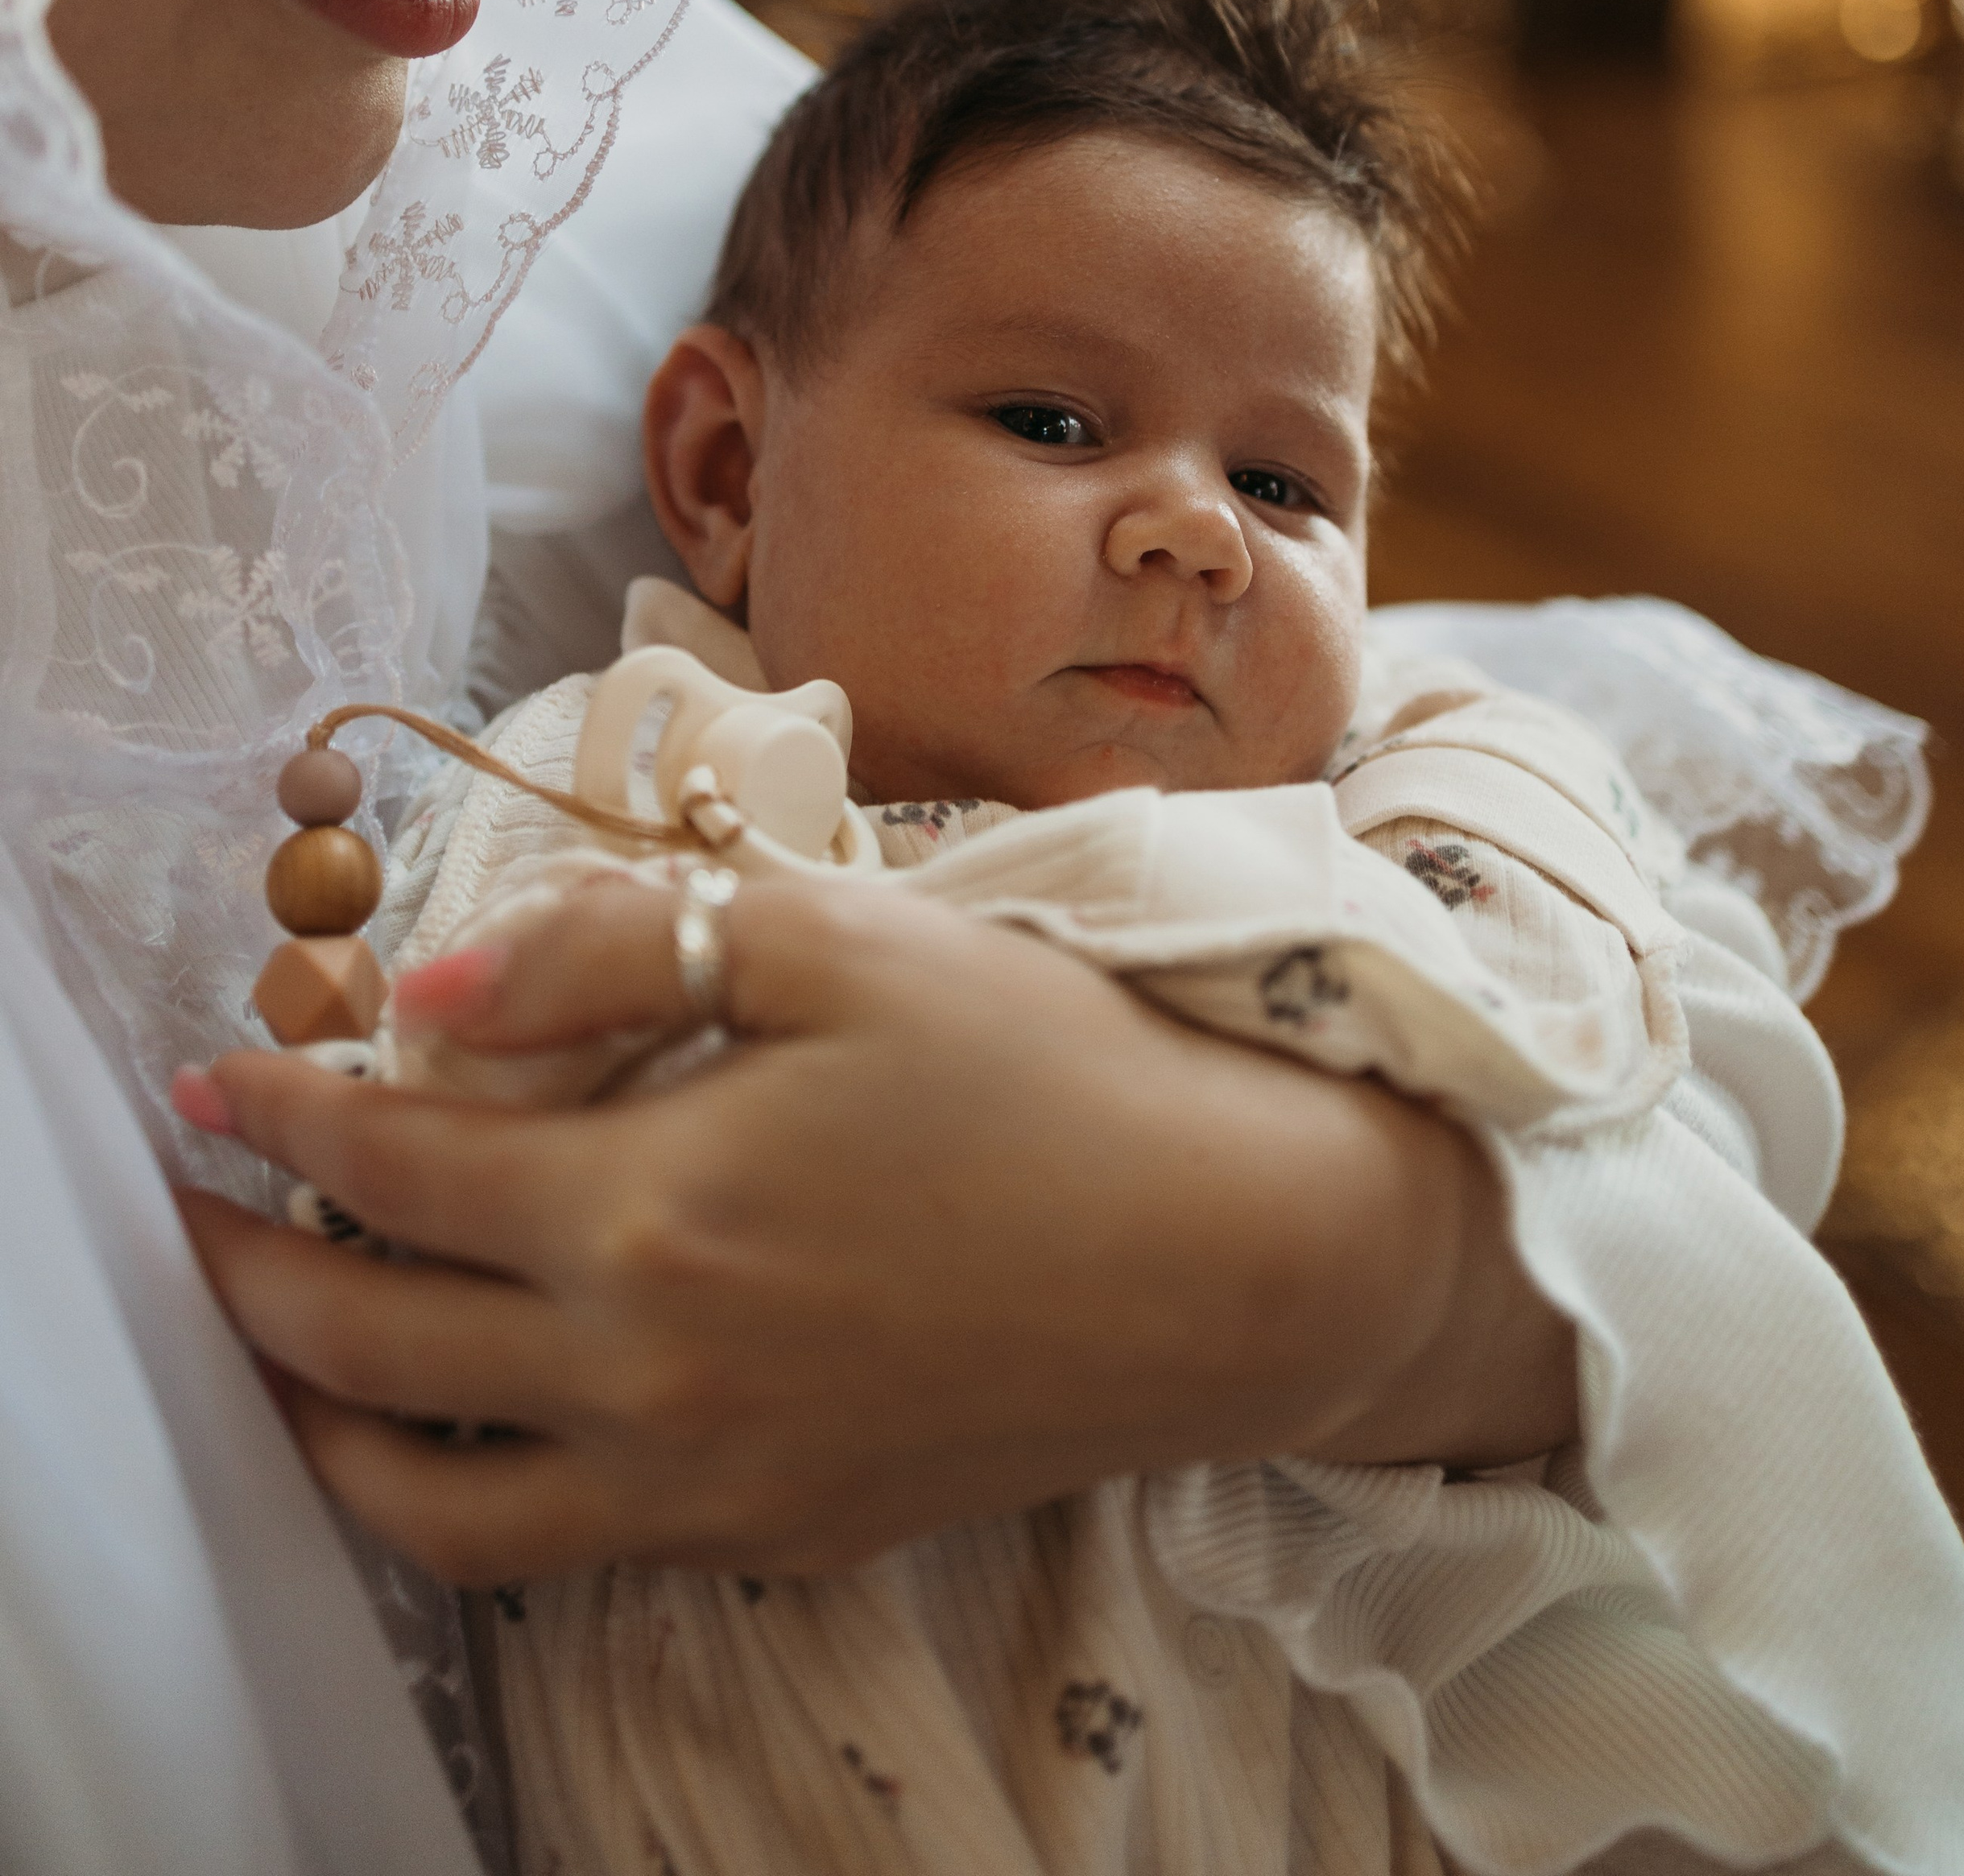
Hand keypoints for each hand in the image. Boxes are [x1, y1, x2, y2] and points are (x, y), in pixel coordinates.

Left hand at [177, 872, 1574, 1587]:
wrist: (1230, 1258)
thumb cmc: (1043, 1068)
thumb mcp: (833, 942)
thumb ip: (610, 949)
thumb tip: (428, 986)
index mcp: (645, 1213)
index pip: (385, 1171)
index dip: (274, 1118)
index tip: (209, 1083)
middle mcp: (644, 1380)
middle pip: (369, 1344)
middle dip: (252, 1274)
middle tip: (203, 1211)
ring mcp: (708, 1485)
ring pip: (437, 1503)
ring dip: (329, 1424)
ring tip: (293, 1356)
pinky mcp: (778, 1537)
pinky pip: (564, 1551)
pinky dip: (469, 1500)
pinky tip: (483, 1429)